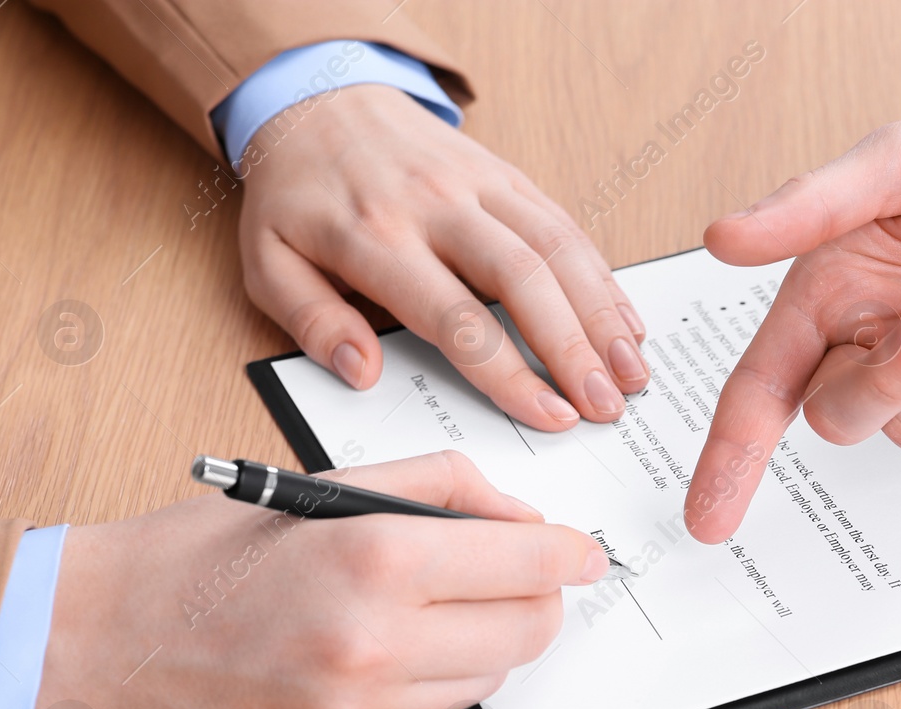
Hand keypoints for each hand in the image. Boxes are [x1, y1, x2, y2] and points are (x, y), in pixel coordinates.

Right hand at [35, 452, 607, 708]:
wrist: (103, 636)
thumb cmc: (204, 549)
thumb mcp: (322, 484)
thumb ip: (437, 487)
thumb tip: (523, 516)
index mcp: (373, 559)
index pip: (526, 563)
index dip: (569, 554)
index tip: (585, 551)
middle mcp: (376, 642)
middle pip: (529, 630)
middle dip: (540, 596)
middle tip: (522, 570)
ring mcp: (361, 707)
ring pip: (491, 676)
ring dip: (494, 637)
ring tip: (451, 602)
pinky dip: (441, 672)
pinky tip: (402, 640)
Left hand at [239, 84, 648, 427]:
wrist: (319, 101)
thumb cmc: (298, 194)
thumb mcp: (267, 262)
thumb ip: (311, 320)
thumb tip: (359, 371)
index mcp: (377, 238)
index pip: (457, 319)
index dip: (511, 374)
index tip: (549, 416)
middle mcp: (437, 206)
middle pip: (523, 280)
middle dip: (574, 348)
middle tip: (607, 404)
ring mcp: (479, 185)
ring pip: (557, 248)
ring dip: (603, 314)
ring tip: (633, 371)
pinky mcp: (506, 175)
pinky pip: (565, 224)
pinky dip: (602, 276)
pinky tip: (626, 322)